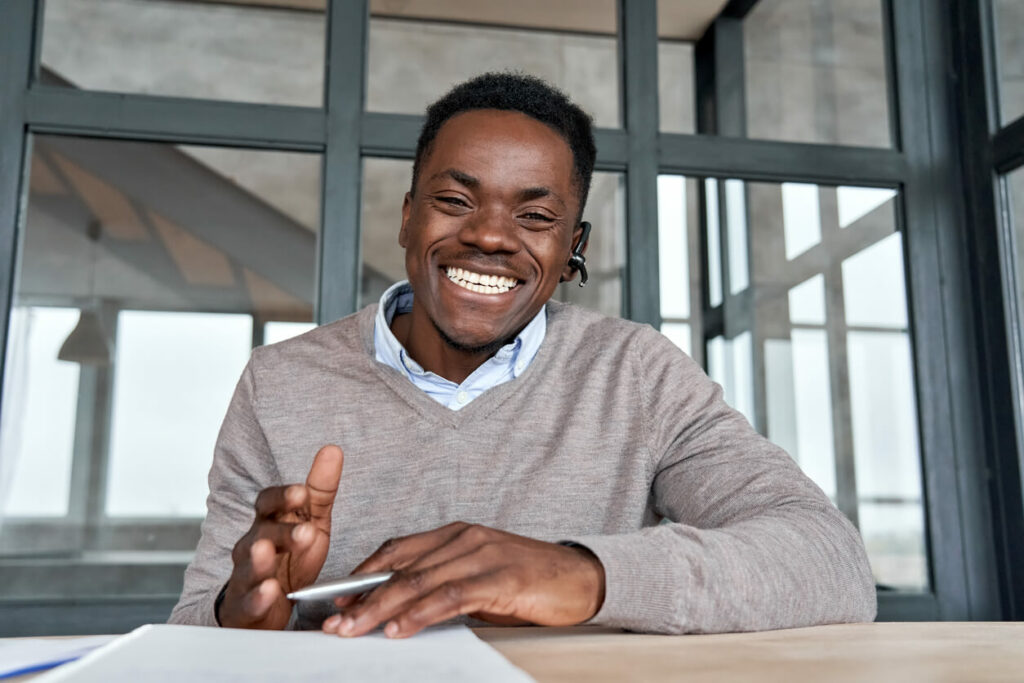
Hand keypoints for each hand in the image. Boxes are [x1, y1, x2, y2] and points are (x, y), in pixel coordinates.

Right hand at [218, 445, 342, 628]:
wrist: (268, 604)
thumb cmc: (290, 556)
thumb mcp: (312, 520)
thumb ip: (320, 490)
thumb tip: (332, 449)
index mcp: (270, 521)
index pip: (268, 502)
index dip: (283, 497)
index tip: (302, 492)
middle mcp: (253, 544)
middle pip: (263, 533)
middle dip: (283, 531)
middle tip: (306, 531)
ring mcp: (248, 574)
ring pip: (250, 565)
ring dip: (259, 559)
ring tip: (266, 552)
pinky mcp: (248, 604)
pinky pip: (250, 600)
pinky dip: (258, 596)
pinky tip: (269, 591)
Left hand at [321, 521, 604, 637]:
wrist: (580, 578)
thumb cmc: (528, 582)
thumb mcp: (477, 579)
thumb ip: (442, 587)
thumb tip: (400, 611)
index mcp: (454, 534)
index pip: (396, 550)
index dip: (362, 575)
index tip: (334, 599)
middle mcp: (463, 538)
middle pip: (401, 568)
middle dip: (362, 597)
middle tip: (334, 621)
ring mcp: (482, 554)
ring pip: (419, 581)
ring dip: (382, 608)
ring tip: (355, 629)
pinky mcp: (499, 576)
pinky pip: (451, 596)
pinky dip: (421, 614)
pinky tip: (400, 629)